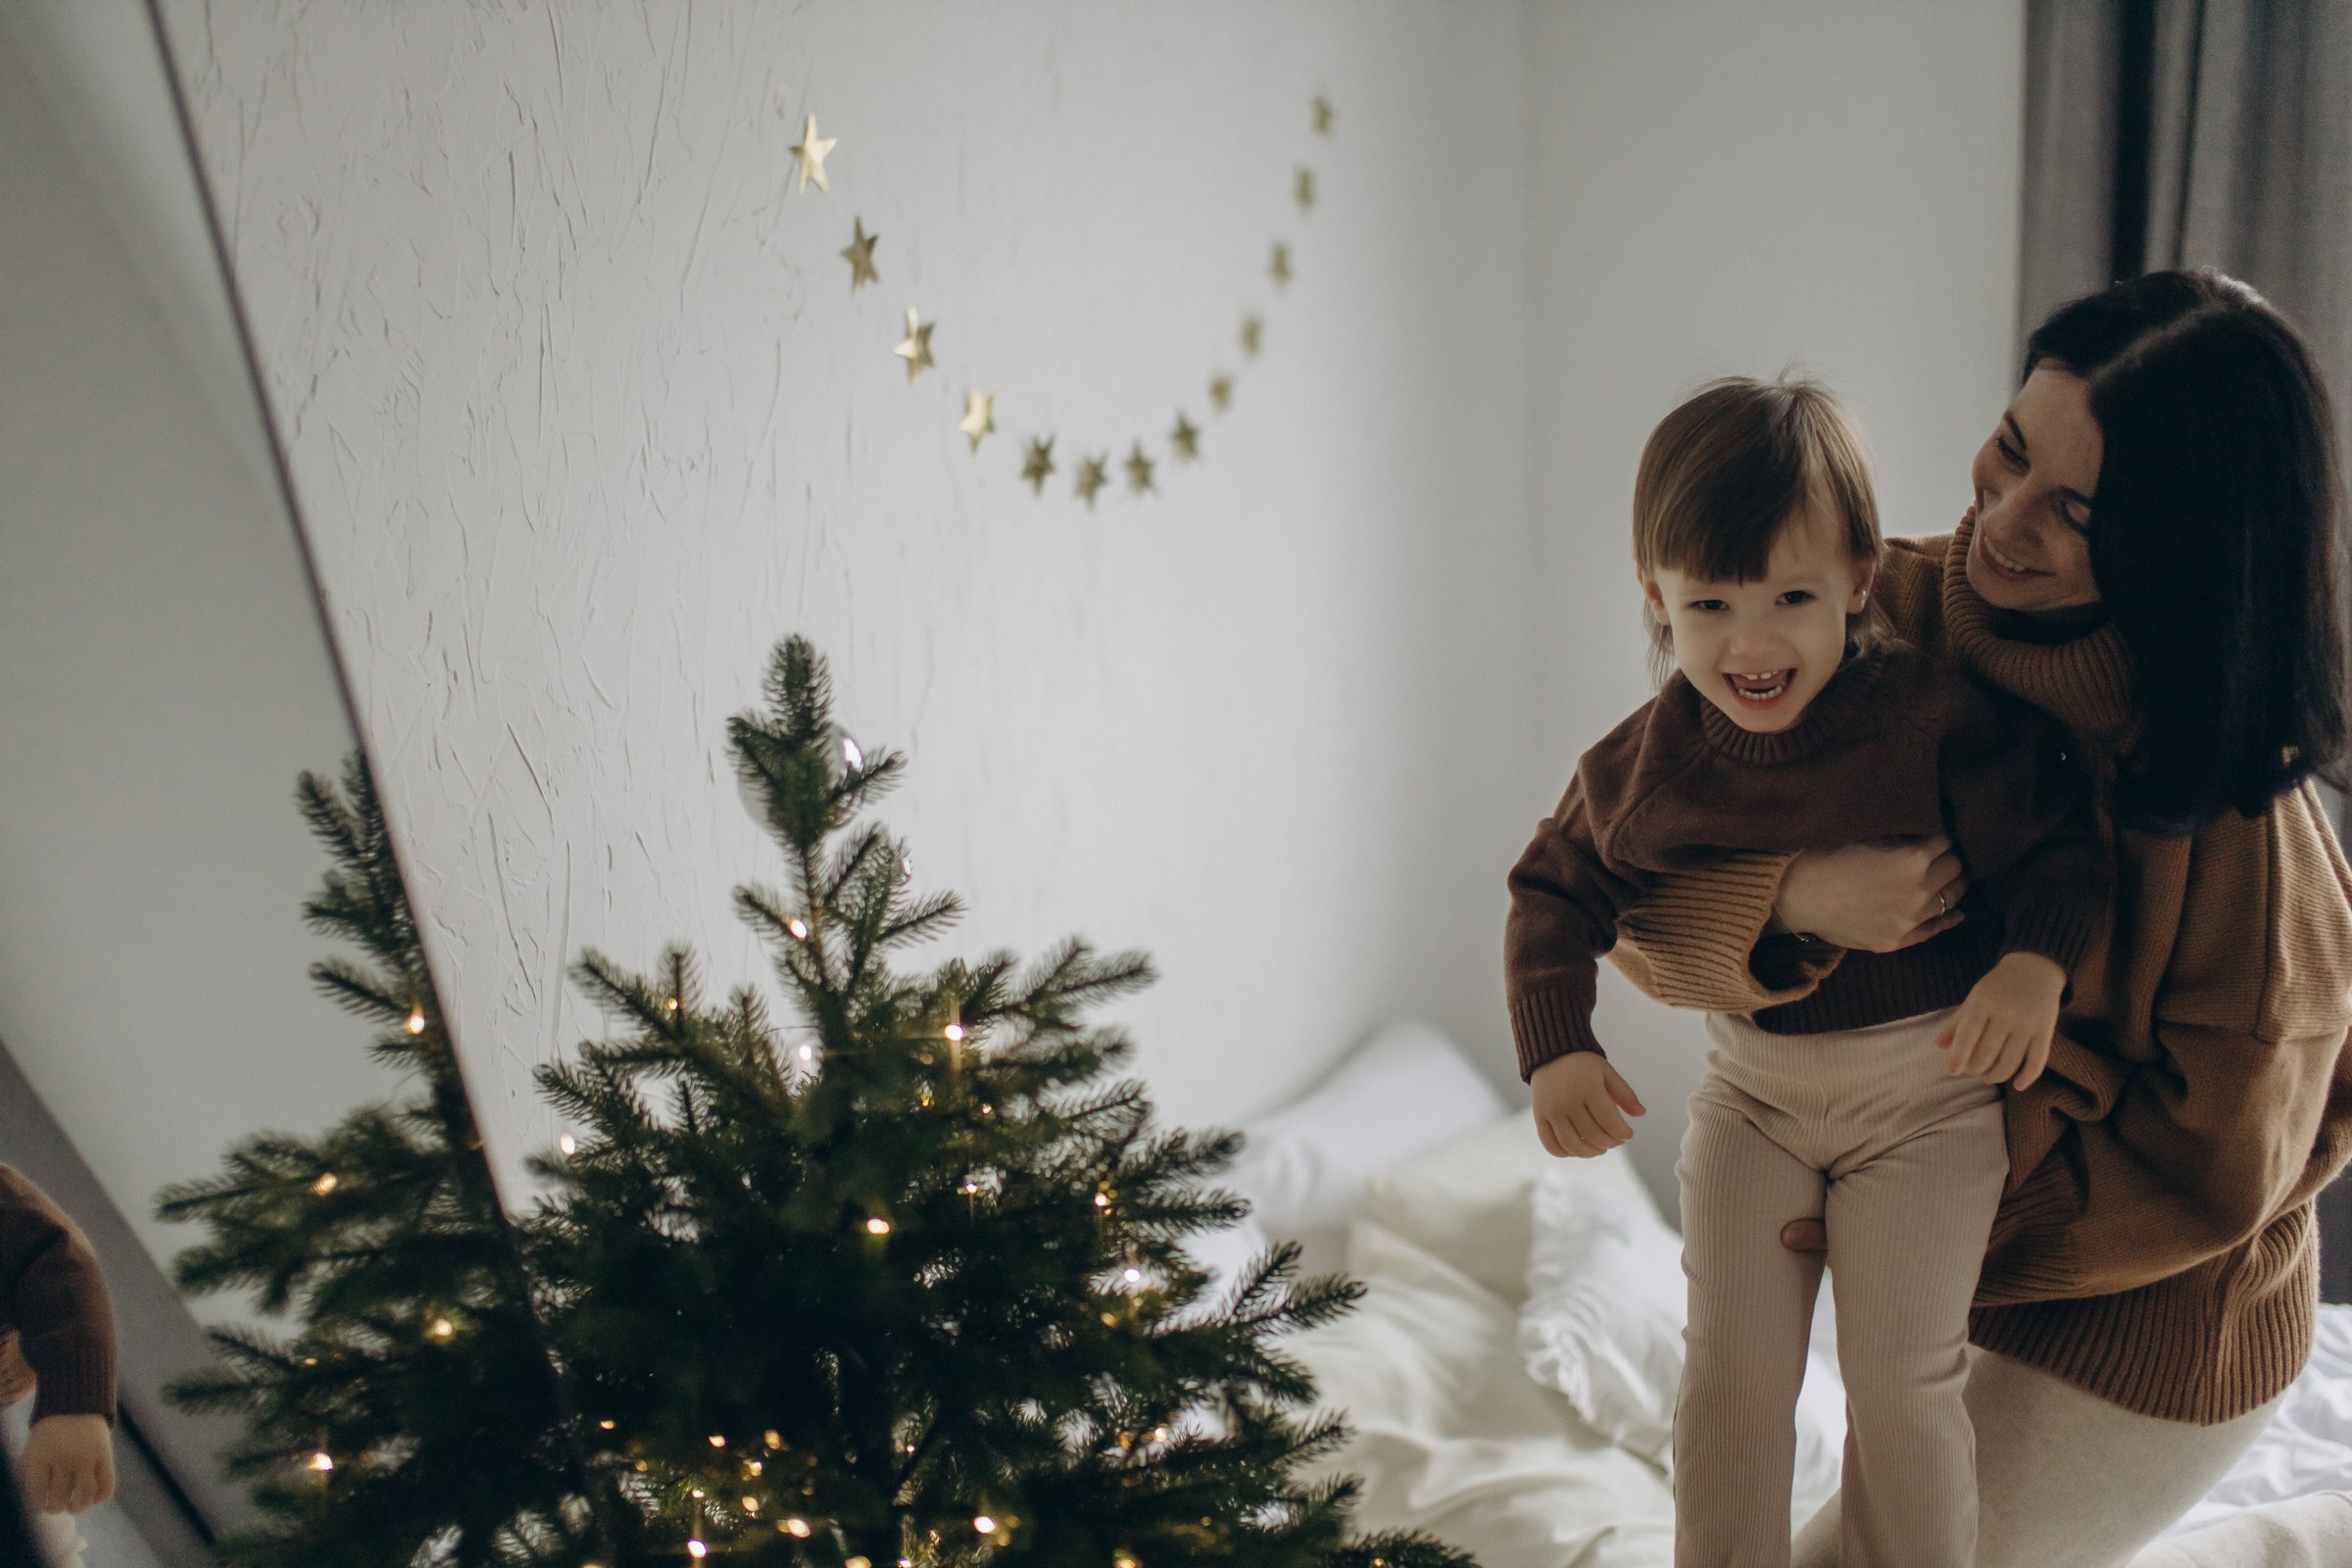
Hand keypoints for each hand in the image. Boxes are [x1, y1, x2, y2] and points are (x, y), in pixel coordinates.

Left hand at [20, 1412, 112, 1514]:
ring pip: (84, 1496)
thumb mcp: (32, 1447)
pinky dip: (101, 1496)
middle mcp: (64, 1458)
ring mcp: (86, 1457)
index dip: (37, 1506)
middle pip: (59, 1499)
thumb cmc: (49, 1430)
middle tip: (55, 1507)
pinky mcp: (105, 1454)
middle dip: (55, 1508)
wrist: (77, 1401)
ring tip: (73, 1507)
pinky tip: (94, 1498)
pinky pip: (106, 1484)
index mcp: (41, 1457)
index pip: (36, 1494)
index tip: (39, 1507)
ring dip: (78, 1507)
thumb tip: (28, 1499)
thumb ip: (27, 1471)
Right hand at [1530, 1051, 1645, 1157]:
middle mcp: (1567, 1102)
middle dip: (1609, 1142)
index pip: (1609, 1121)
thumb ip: (1624, 1093)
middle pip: (1593, 1135)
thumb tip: (1641, 1113)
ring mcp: (1551, 1111)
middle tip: (1616, 1141)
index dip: (1622, 1133)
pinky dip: (1564, 1153)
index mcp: (1588, 1088)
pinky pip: (1550, 1143)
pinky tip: (1576, 1150)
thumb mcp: (1606, 1072)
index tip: (1628, 1134)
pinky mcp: (1539, 1116)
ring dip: (1589, 1152)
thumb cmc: (1582, 1063)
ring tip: (1600, 1149)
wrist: (1550, 1052)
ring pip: (1572, 1144)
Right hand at [1775, 836, 1968, 952]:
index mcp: (1913, 858)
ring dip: (1949, 885)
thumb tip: (1929, 830)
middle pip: (1956, 868)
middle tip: (1939, 855)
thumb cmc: (1826, 857)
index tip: (1937, 832)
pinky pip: (1936, 929)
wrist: (1795, 895)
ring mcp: (1911, 919)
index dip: (1942, 833)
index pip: (1948, 841)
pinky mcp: (1898, 939)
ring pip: (1952, 898)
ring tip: (1943, 879)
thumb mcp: (1869, 836)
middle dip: (1949, 858)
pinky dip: (1949, 918)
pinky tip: (1956, 912)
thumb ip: (1903, 836)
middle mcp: (1919, 890)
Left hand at [1939, 951, 2064, 1087]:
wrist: (2035, 969)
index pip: (1967, 1037)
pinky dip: (2027, 1077)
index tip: (1952, 1072)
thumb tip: (1938, 1046)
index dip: (1958, 1058)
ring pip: (2009, 1063)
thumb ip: (1958, 1022)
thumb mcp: (1975, 998)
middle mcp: (2006, 1013)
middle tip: (1972, 1070)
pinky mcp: (2046, 1031)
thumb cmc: (1998, 987)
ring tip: (1988, 1075)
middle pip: (1986, 1055)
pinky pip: (2037, 1061)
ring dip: (1996, 1076)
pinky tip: (2017, 1086)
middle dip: (1975, 1069)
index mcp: (1983, 1003)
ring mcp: (2027, 1023)